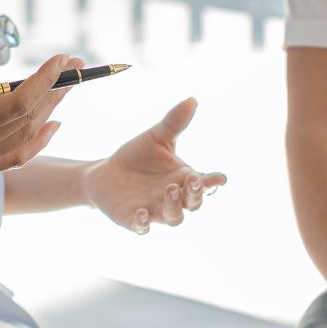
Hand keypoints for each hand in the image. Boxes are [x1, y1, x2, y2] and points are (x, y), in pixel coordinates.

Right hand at [0, 38, 70, 196]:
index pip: (18, 102)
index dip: (44, 80)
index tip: (62, 59)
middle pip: (30, 118)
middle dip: (57, 89)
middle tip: (77, 65)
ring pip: (28, 135)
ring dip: (52, 109)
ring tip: (70, 85)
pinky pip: (18, 156)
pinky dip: (39, 141)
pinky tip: (55, 125)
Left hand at [80, 98, 226, 233]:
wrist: (106, 172)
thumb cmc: (138, 156)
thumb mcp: (156, 137)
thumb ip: (174, 123)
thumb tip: (192, 99)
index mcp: (184, 179)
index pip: (205, 184)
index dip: (213, 182)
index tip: (221, 178)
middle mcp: (174, 199)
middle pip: (193, 204)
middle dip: (195, 194)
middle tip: (192, 179)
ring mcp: (155, 211)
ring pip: (173, 218)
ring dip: (174, 206)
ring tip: (170, 189)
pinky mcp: (133, 220)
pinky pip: (142, 227)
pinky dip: (144, 223)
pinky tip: (142, 213)